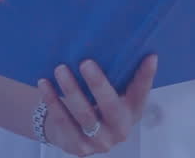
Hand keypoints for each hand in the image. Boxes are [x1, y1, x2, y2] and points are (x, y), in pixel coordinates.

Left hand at [36, 55, 157, 155]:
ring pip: (83, 115)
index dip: (146, 76)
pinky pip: (63, 121)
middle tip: (85, 62)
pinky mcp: (79, 147)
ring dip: (71, 90)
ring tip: (60, 69)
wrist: (75, 134)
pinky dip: (52, 101)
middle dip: (97, 84)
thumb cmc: (97, 105)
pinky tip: (44, 83)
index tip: (150, 56)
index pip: (141, 93)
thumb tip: (130, 46)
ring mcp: (100, 141)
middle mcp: (120, 129)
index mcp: (132, 112)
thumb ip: (119, 76)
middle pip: (110, 106)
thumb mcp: (112, 94)